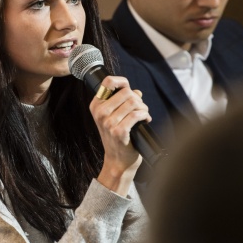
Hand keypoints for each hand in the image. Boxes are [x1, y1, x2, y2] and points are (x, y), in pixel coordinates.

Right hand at [89, 75, 151, 194]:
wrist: (118, 160)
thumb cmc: (117, 136)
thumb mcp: (113, 116)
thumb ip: (122, 101)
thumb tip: (136, 91)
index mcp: (96, 106)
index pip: (108, 82)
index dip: (123, 82)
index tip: (130, 89)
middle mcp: (100, 113)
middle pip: (126, 92)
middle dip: (138, 99)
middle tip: (140, 108)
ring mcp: (108, 123)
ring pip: (133, 102)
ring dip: (143, 108)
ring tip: (143, 115)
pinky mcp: (119, 132)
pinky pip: (136, 114)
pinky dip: (145, 115)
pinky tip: (146, 120)